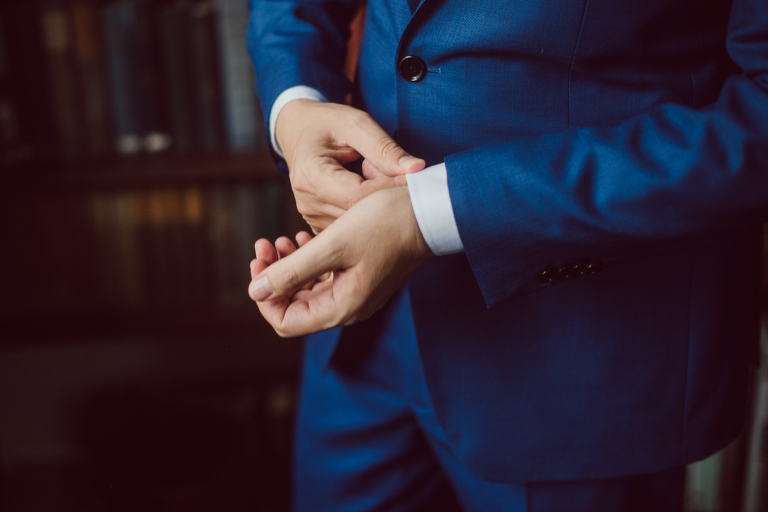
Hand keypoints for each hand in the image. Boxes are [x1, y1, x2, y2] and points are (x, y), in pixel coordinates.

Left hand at [248, 187, 432, 336]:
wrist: (428, 211)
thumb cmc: (384, 224)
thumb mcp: (332, 245)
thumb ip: (292, 271)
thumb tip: (255, 292)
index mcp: (342, 307)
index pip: (285, 321)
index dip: (264, 297)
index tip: (258, 262)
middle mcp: (349, 307)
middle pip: (295, 306)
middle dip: (274, 277)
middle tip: (266, 244)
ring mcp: (357, 293)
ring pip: (309, 290)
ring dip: (291, 267)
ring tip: (284, 238)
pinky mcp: (363, 277)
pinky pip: (326, 278)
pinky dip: (310, 261)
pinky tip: (304, 238)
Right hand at [276, 99, 424, 232]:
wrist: (300, 132)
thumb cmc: (329, 124)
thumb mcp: (356, 124)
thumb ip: (384, 148)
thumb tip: (416, 169)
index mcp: (310, 174)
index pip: (358, 195)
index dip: (390, 189)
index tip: (415, 179)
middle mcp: (307, 201)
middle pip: (358, 215)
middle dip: (388, 200)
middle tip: (408, 183)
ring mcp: (311, 216)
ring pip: (358, 225)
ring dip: (379, 209)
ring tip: (389, 186)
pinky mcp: (319, 224)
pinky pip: (352, 228)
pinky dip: (369, 216)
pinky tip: (377, 198)